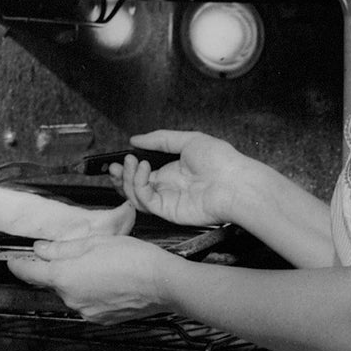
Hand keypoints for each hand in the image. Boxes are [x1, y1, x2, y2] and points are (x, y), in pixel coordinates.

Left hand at [8, 234, 176, 323]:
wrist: (163, 283)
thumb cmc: (134, 259)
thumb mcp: (95, 243)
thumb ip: (63, 249)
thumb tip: (41, 250)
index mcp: (64, 278)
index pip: (29, 273)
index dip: (18, 265)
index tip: (13, 261)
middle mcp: (71, 299)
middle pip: (54, 283)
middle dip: (60, 269)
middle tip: (80, 254)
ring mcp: (86, 311)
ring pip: (72, 293)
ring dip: (79, 281)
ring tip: (103, 266)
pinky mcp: (102, 319)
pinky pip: (88, 303)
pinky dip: (93, 292)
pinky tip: (111, 280)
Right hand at [109, 128, 250, 227]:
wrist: (236, 183)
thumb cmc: (221, 161)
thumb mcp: (189, 140)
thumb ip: (160, 140)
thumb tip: (136, 139)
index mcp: (172, 171)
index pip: (143, 173)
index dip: (128, 167)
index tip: (120, 158)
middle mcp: (168, 187)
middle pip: (134, 186)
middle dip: (120, 176)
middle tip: (114, 165)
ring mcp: (167, 200)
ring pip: (135, 195)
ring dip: (127, 179)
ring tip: (131, 162)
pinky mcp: (167, 211)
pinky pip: (145, 201)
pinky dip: (138, 185)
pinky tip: (143, 170)